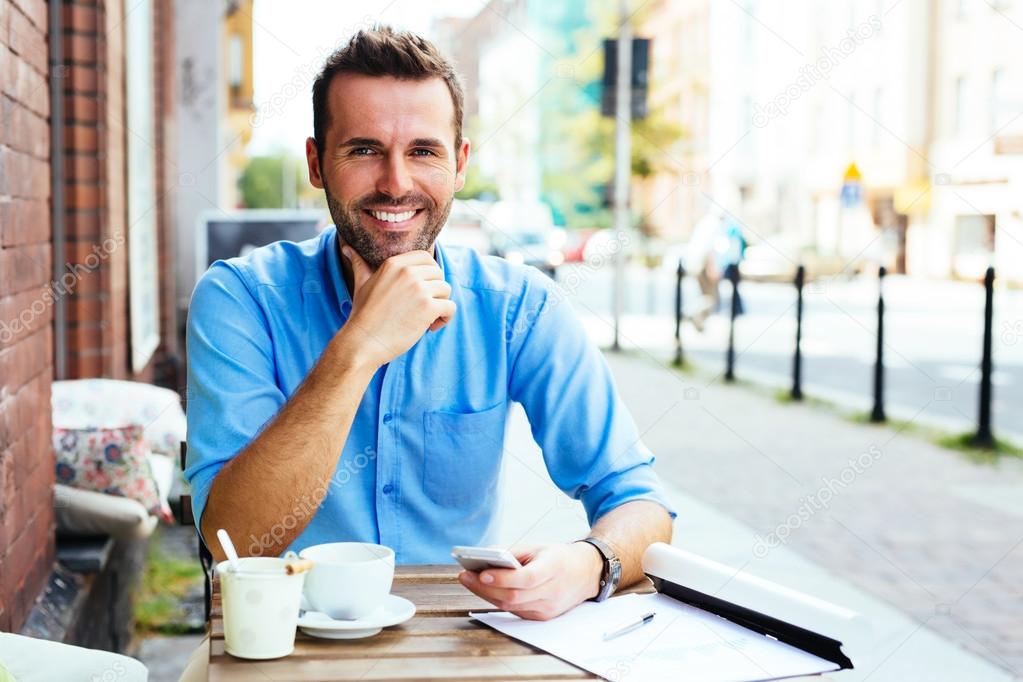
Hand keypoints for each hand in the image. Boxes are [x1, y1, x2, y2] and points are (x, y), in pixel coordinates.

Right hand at [336, 246, 455, 367]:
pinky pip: (450, 307)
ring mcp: (419, 289)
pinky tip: (430, 327)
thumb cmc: (362, 315)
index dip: (429, 273)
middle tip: (422, 307)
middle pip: (438, 273)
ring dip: (441, 305)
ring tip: (426, 318)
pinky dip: (445, 319)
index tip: (423, 289)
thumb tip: (346, 247)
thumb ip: (360, 264)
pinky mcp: (428, 307)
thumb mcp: (361, 283)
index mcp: (394, 264)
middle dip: (435, 290)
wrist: (363, 342)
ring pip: (446, 290)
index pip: (426, 257)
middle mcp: (408, 272)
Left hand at [458, 542, 603, 620]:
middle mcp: (552, 592)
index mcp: (554, 569)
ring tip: (469, 581)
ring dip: (487, 594)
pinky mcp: (542, 616)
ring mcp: (547, 608)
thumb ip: (513, 552)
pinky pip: (515, 610)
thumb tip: (487, 556)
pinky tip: (484, 589)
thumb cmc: (559, 557)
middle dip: (485, 588)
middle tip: (465, 576)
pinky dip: (498, 600)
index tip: (481, 572)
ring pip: (511, 606)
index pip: (526, 579)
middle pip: (514, 596)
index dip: (503, 578)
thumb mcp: (539, 547)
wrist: (586, 574)